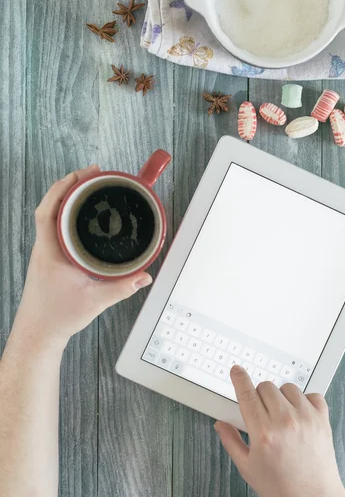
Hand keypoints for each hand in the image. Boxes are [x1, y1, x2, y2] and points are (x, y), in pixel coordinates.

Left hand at [15, 165, 151, 349]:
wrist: (38, 333)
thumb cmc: (56, 316)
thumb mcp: (94, 301)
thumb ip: (122, 288)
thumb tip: (144, 276)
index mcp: (50, 251)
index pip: (49, 209)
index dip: (65, 187)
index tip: (85, 174)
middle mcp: (44, 247)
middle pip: (51, 205)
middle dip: (70, 184)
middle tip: (93, 174)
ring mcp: (45, 251)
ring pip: (52, 215)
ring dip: (67, 198)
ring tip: (89, 188)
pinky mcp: (49, 257)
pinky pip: (55, 226)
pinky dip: (67, 213)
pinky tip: (82, 215)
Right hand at [215, 366, 344, 496]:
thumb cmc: (281, 488)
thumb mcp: (248, 467)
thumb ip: (231, 442)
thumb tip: (220, 424)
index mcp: (263, 433)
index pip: (246, 394)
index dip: (239, 378)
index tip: (237, 371)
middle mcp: (284, 422)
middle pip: (265, 387)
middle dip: (260, 396)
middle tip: (263, 413)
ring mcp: (305, 418)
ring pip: (287, 387)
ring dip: (282, 397)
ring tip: (282, 416)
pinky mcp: (322, 419)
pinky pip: (312, 394)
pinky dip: (305, 401)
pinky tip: (300, 415)